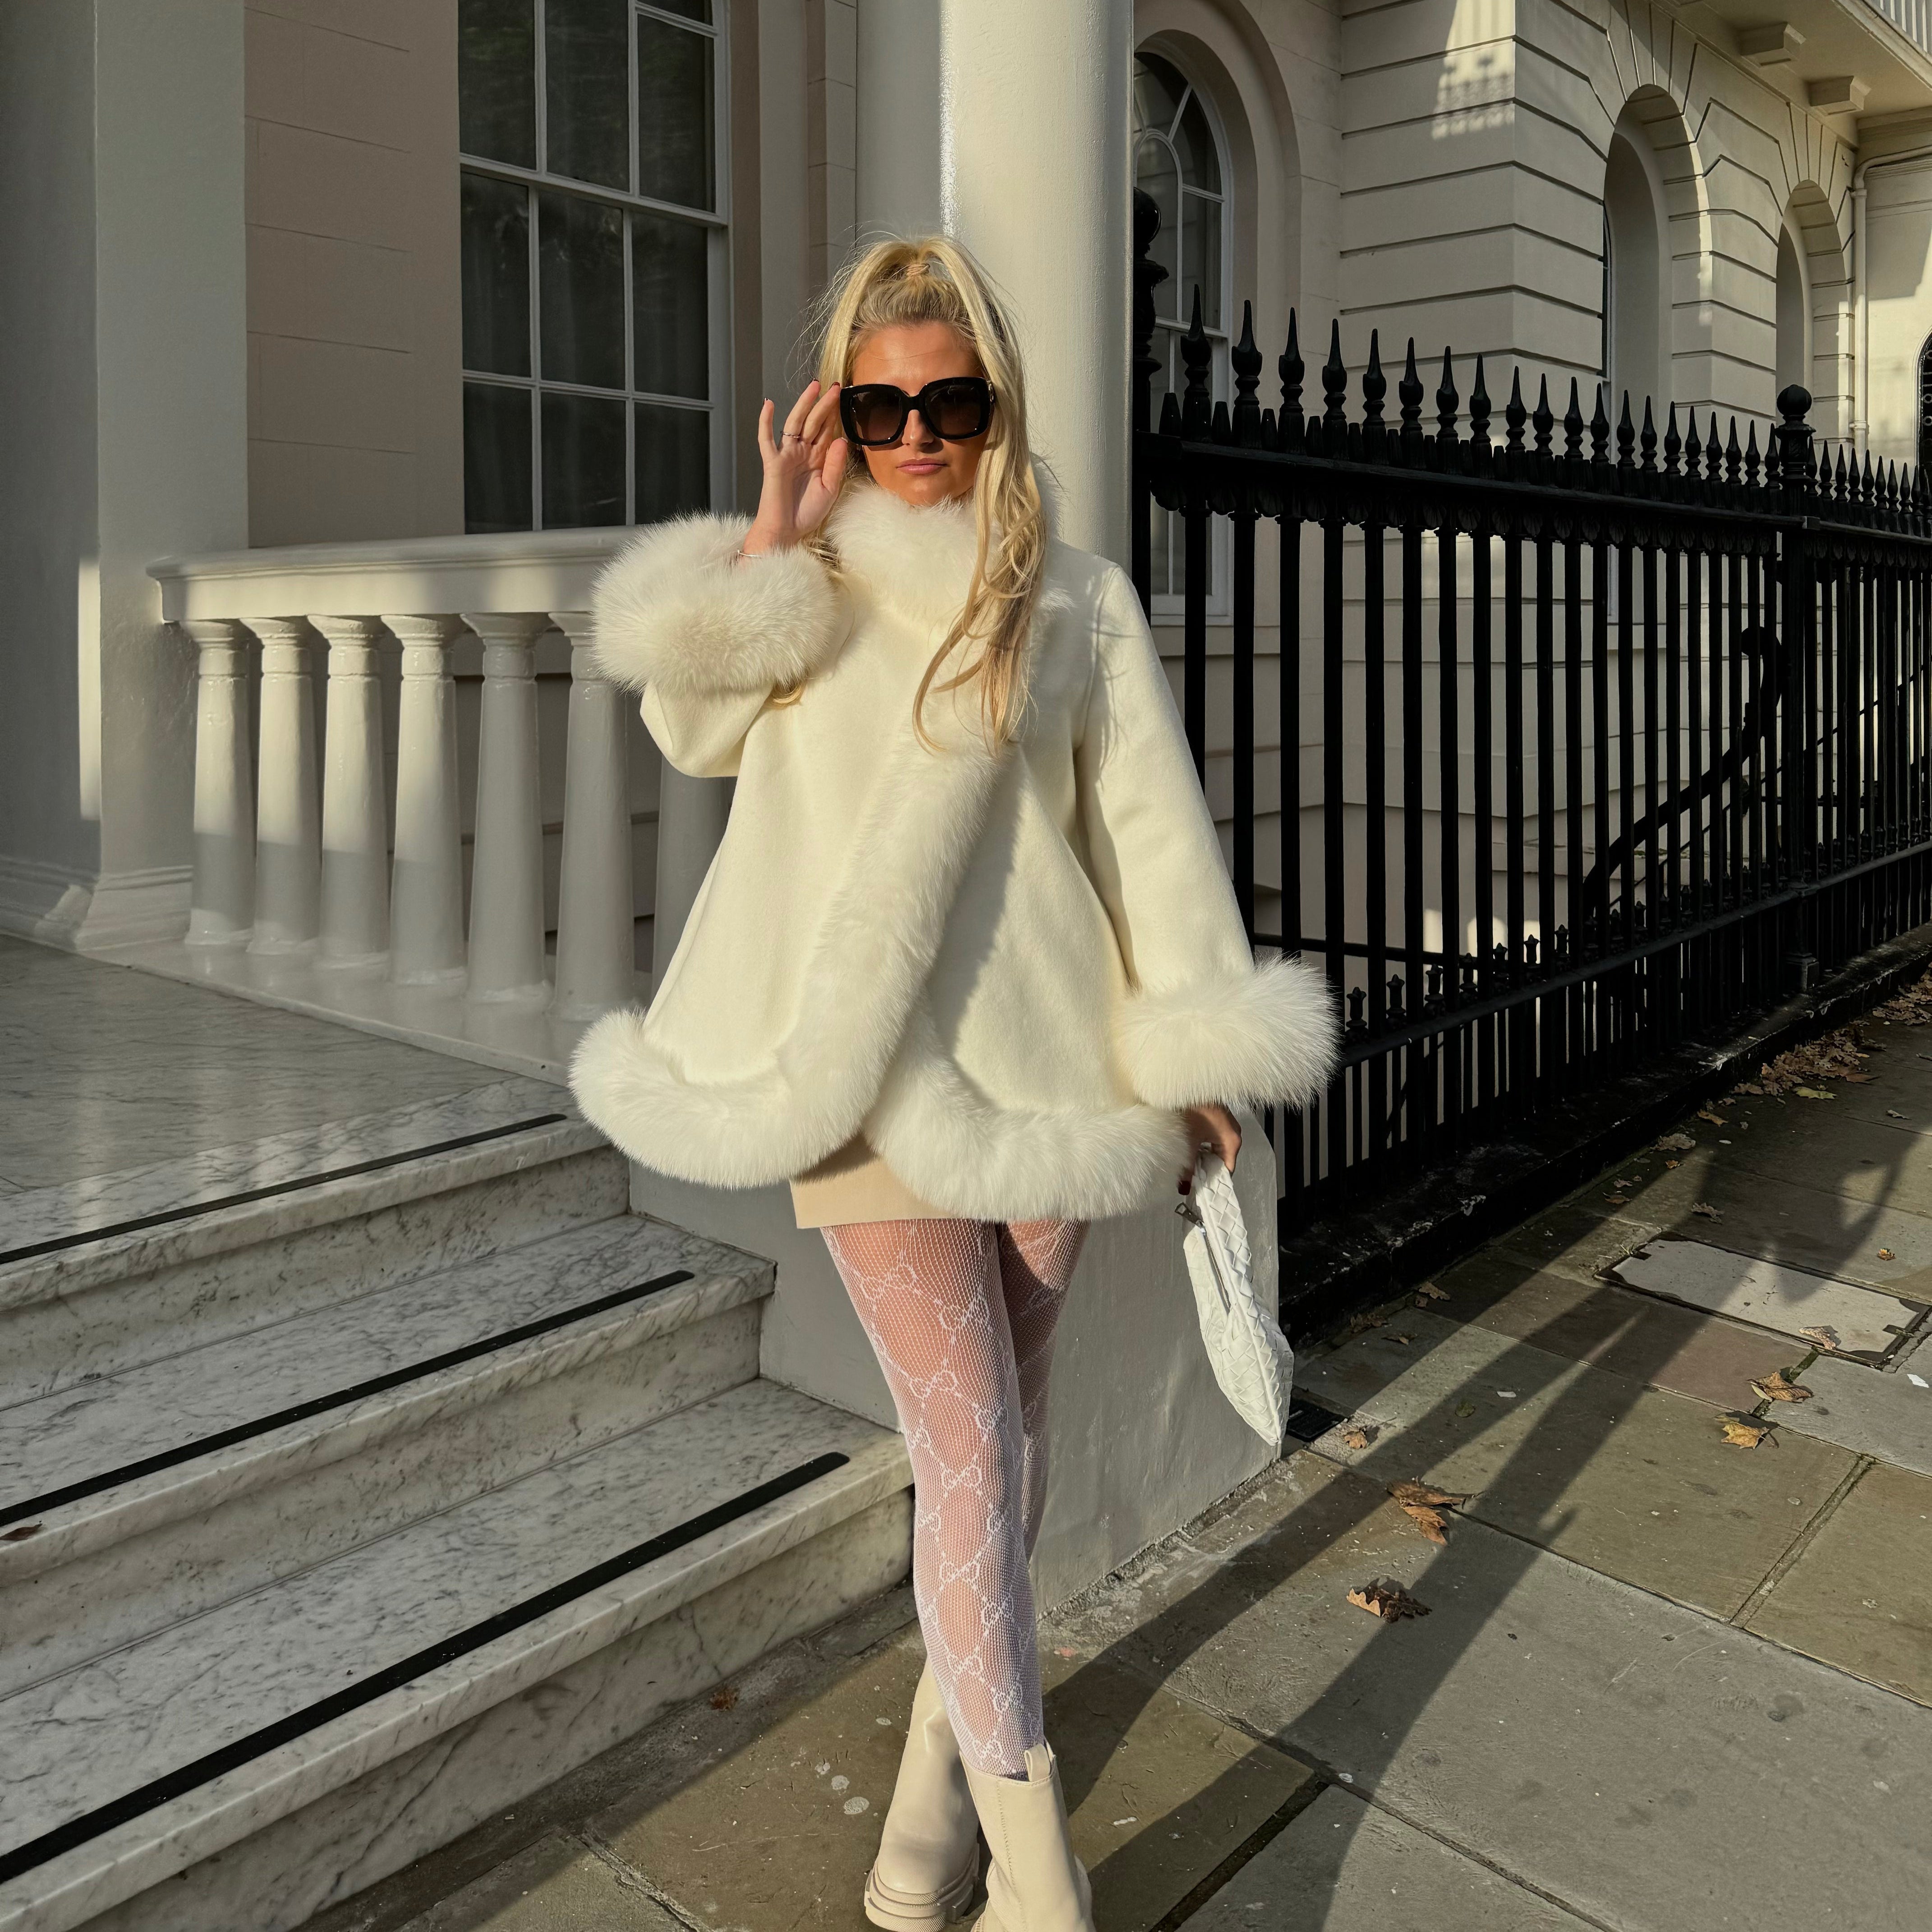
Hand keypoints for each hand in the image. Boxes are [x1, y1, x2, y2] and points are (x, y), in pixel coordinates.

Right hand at [742, 380, 848, 554]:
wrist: (786, 531)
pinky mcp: (772, 462)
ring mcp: (786, 456)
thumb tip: (841, 438)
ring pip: (795, 424)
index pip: (828, 432)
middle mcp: (802, 453)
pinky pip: (766, 439)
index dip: (835, 416)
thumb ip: (836, 464)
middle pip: (814, 423)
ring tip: (814, 387)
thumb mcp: (830, 489)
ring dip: (803, 405)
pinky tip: (769, 404)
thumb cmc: (807, 513)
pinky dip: (765, 421)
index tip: (845, 398)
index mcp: (817, 460)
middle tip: (836, 387)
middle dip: (825, 405)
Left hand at [1180, 1103, 1240, 1193]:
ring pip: (1216, 1149)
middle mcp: (1233, 1132)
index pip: (1227, 1170)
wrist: (1183, 1084)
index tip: (1201, 1191)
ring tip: (1187, 1167)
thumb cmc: (1190, 1110)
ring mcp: (1225, 1124)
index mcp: (1232, 1140)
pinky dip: (1202, 1146)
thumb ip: (1187, 1169)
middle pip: (1222, 1160)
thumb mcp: (1188, 1144)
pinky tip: (1189, 1151)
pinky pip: (1212, 1139)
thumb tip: (1184, 1187)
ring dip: (1203, 1158)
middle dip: (1206, 1170)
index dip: (1214, 1181)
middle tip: (1190, 1181)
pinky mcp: (1216, 1118)